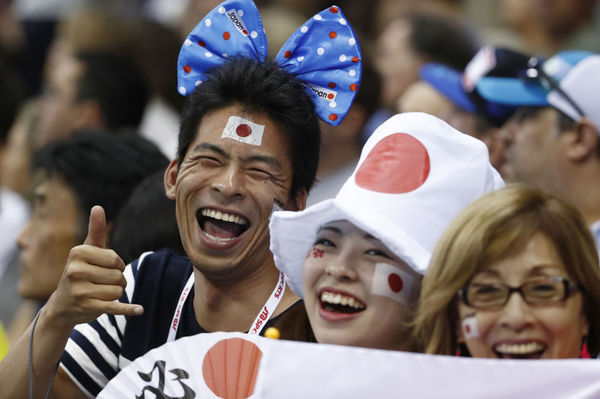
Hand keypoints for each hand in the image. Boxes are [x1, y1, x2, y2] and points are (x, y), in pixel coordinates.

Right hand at [45, 206, 143, 327]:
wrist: (62, 305)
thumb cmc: (80, 272)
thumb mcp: (86, 251)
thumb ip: (95, 230)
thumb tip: (98, 207)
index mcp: (77, 253)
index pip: (115, 258)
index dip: (117, 265)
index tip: (105, 268)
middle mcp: (75, 271)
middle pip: (118, 276)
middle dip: (117, 281)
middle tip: (103, 283)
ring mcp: (80, 291)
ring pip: (118, 291)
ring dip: (116, 294)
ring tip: (101, 294)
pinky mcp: (87, 308)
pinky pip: (115, 307)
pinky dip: (128, 309)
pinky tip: (139, 310)